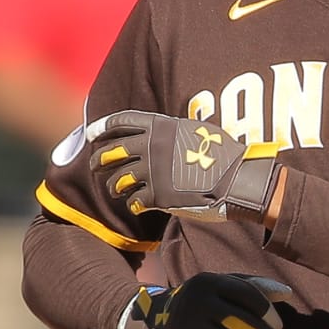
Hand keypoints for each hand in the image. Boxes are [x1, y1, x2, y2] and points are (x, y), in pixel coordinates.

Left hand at [92, 111, 281, 222]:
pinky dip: (133, 205)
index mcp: (161, 126)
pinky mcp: (157, 196)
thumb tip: (161, 135)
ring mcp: (153, 171)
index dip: (103, 127)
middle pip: (112, 151)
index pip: (122, 121)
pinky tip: (137, 206)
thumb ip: (173, 132)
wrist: (237, 180)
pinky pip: (133, 201)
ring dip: (113, 186)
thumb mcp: (197, 130)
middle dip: (98, 160)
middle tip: (93, 167)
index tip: (91, 135)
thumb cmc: (224, 155)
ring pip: (117, 179)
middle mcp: (152, 146)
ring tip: (115, 191)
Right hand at [121, 273, 290, 328]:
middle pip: (244, 323)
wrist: (154, 323)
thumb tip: (286, 293)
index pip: (249, 296)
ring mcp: (189, 328)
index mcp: (209, 282)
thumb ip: (252, 286)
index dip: (269, 314)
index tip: (278, 328)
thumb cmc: (201, 305)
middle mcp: (197, 302)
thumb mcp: (219, 288)